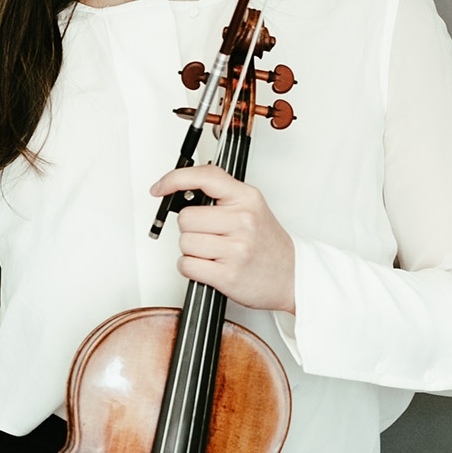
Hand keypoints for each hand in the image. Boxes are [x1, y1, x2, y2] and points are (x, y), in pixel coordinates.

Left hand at [149, 165, 296, 313]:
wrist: (292, 275)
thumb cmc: (268, 244)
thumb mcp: (252, 207)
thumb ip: (221, 195)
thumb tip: (180, 190)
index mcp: (247, 198)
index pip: (204, 177)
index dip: (174, 179)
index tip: (159, 188)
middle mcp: (243, 220)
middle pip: (186, 218)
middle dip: (191, 229)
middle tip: (210, 235)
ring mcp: (236, 248)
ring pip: (184, 243)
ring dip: (192, 251)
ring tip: (214, 253)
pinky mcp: (228, 274)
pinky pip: (187, 266)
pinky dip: (192, 268)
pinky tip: (211, 266)